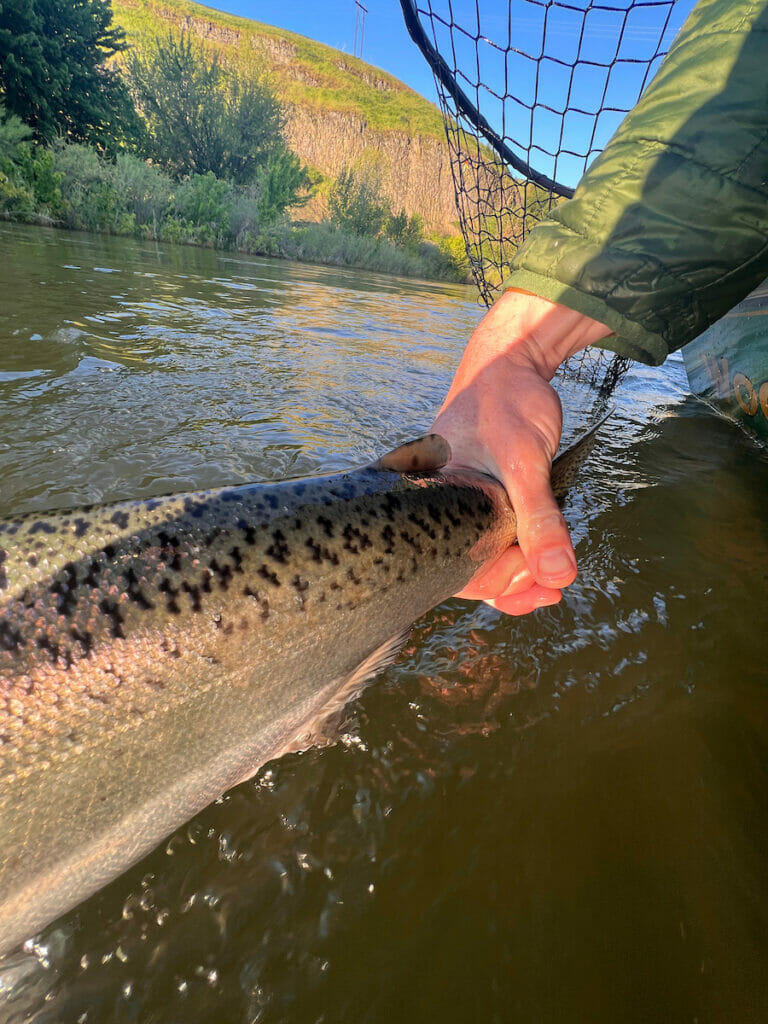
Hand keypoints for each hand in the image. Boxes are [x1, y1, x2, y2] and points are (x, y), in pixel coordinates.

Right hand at [431, 289, 610, 614]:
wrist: (512, 359)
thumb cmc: (506, 400)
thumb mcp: (525, 462)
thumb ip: (539, 518)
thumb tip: (558, 576)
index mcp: (429, 501)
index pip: (452, 565)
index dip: (496, 582)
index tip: (539, 582)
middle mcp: (439, 507)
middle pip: (466, 567)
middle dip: (510, 584)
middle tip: (552, 590)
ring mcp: (461, 502)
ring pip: (482, 555)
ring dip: (517, 573)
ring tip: (552, 585)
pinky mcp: (482, 496)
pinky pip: (493, 536)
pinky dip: (519, 553)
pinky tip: (544, 564)